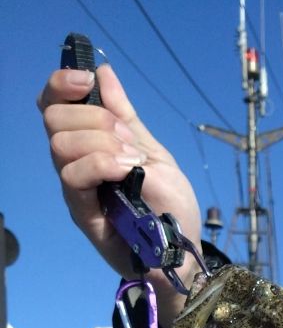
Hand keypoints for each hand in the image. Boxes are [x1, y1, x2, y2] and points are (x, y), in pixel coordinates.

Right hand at [37, 63, 201, 327]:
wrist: (184, 255)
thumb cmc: (171, 209)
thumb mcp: (155, 155)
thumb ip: (127, 118)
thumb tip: (104, 72)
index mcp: (90, 144)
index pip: (55, 105)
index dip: (61, 84)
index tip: (85, 78)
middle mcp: (76, 164)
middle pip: (53, 119)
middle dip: (93, 117)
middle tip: (128, 141)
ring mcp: (78, 190)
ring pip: (60, 145)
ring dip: (100, 142)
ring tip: (133, 161)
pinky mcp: (82, 213)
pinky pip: (73, 177)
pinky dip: (101, 164)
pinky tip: (126, 171)